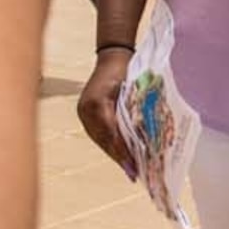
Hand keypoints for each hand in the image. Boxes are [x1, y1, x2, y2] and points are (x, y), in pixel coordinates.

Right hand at [76, 49, 136, 173]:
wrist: (112, 56)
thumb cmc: (126, 70)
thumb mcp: (132, 90)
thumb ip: (133, 113)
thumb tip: (144, 139)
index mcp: (97, 104)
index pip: (111, 132)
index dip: (123, 149)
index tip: (134, 164)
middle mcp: (87, 110)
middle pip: (105, 140)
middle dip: (120, 157)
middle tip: (134, 173)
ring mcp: (84, 112)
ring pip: (101, 139)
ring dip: (115, 154)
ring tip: (129, 169)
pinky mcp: (86, 113)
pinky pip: (99, 134)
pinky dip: (111, 145)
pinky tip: (121, 154)